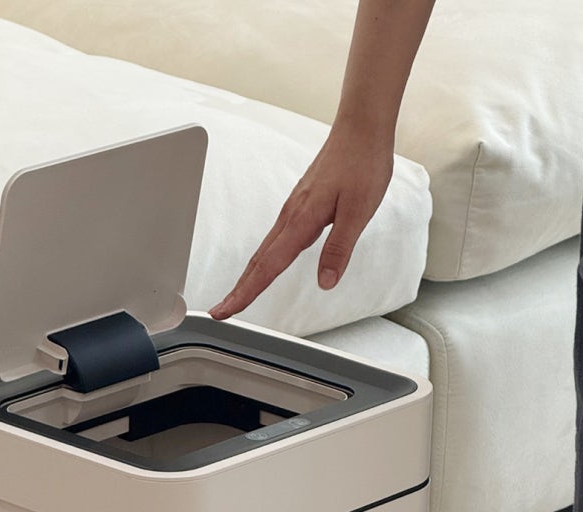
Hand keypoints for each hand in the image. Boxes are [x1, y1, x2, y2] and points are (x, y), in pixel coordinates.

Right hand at [209, 123, 393, 320]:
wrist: (360, 129)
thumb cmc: (362, 164)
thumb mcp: (359, 212)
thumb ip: (339, 249)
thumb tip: (326, 282)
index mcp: (301, 220)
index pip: (268, 266)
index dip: (246, 292)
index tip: (227, 310)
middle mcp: (291, 216)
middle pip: (257, 262)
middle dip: (238, 289)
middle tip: (221, 311)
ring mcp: (292, 210)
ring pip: (264, 250)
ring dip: (249, 276)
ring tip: (238, 295)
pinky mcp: (299, 205)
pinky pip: (275, 238)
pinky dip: (264, 259)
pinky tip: (266, 264)